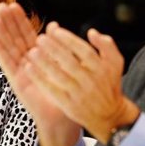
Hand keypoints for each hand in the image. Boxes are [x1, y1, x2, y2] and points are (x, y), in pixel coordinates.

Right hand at [0, 3, 80, 145]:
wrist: (62, 118)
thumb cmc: (65, 93)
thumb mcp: (64, 64)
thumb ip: (58, 44)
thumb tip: (54, 24)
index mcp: (39, 57)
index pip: (28, 34)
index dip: (20, 20)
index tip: (13, 5)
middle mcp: (27, 62)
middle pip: (15, 38)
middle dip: (8, 22)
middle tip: (0, 6)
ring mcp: (20, 71)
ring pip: (9, 48)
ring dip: (1, 32)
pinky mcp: (16, 81)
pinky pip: (6, 63)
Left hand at [24, 22, 138, 142]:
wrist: (109, 115)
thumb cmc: (109, 84)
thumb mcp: (115, 63)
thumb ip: (106, 45)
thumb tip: (91, 32)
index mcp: (101, 68)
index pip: (84, 51)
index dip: (69, 40)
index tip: (54, 30)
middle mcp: (90, 80)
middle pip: (70, 62)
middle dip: (54, 49)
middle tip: (40, 38)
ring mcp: (79, 94)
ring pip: (59, 76)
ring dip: (44, 63)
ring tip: (32, 52)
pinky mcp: (69, 105)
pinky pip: (52, 90)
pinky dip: (40, 79)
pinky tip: (29, 69)